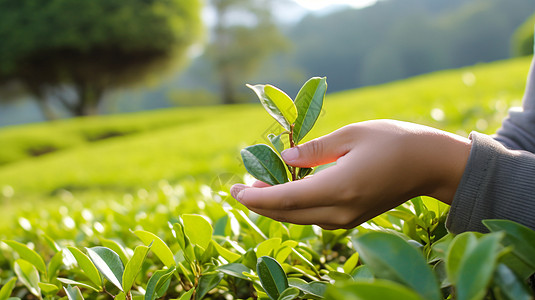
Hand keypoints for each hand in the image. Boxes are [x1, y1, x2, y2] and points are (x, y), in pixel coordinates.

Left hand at [231, 120, 470, 229]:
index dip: (256, 197)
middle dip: (260, 203)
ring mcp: (347, 219)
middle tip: (239, 188)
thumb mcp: (351, 135)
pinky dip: (294, 207)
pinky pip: (314, 217)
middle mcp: (341, 210)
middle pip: (288, 214)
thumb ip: (315, 150)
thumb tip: (284, 157)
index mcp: (339, 187)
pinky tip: (286, 190)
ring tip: (258, 187)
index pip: (286, 199)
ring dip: (276, 205)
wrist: (430, 164)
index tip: (234, 190)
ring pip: (299, 218)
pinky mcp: (352, 219)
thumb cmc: (394, 141)